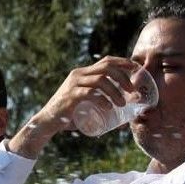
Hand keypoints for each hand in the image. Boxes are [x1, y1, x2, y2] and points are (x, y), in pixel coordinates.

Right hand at [10, 56, 136, 157]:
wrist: (47, 122)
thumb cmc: (69, 116)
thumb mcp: (86, 104)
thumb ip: (100, 104)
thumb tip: (124, 115)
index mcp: (83, 73)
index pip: (107, 61)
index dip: (124, 63)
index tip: (137, 70)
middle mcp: (78, 75)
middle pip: (107, 67)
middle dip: (123, 77)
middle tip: (133, 92)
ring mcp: (73, 85)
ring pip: (100, 80)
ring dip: (115, 91)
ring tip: (123, 104)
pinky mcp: (70, 96)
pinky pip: (89, 93)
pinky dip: (102, 100)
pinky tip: (109, 108)